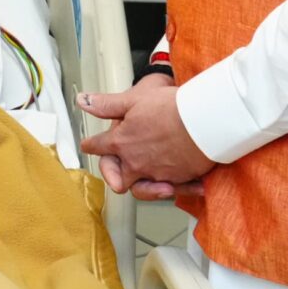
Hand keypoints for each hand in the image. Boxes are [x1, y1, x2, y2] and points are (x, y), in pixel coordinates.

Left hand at [78, 74, 214, 197]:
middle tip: (120, 170)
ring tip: (154, 180)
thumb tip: (83, 101)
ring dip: (147, 187)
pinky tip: (186, 183)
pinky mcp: (177, 179)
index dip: (92, 145)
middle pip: (117, 178)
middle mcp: (135, 162)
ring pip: (143, 189)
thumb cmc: (170, 106)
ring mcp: (155, 173)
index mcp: (120, 142)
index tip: (90, 145)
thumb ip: (107, 104)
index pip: (97, 147)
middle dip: (116, 175)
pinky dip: (179, 187)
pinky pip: (172, 189)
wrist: (204, 119)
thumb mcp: (134, 99)